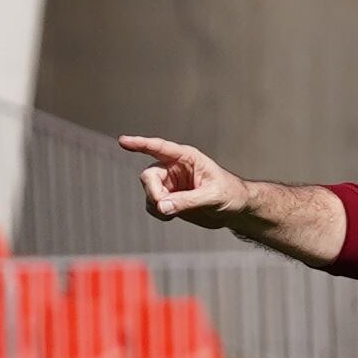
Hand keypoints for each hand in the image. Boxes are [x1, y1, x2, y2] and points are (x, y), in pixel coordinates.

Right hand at [122, 134, 249, 226]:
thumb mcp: (212, 197)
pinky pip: (152, 205)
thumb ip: (187, 201)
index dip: (140, 143)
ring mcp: (170, 183)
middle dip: (153, 193)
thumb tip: (161, 206)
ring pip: (149, 192)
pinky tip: (172, 216)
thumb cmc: (230, 194)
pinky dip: (158, 213)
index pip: (159, 147)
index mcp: (187, 157)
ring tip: (175, 213)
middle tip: (164, 209)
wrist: (235, 209)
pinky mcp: (168, 198)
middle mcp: (174, 167)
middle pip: (149, 175)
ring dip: (156, 205)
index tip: (122, 141)